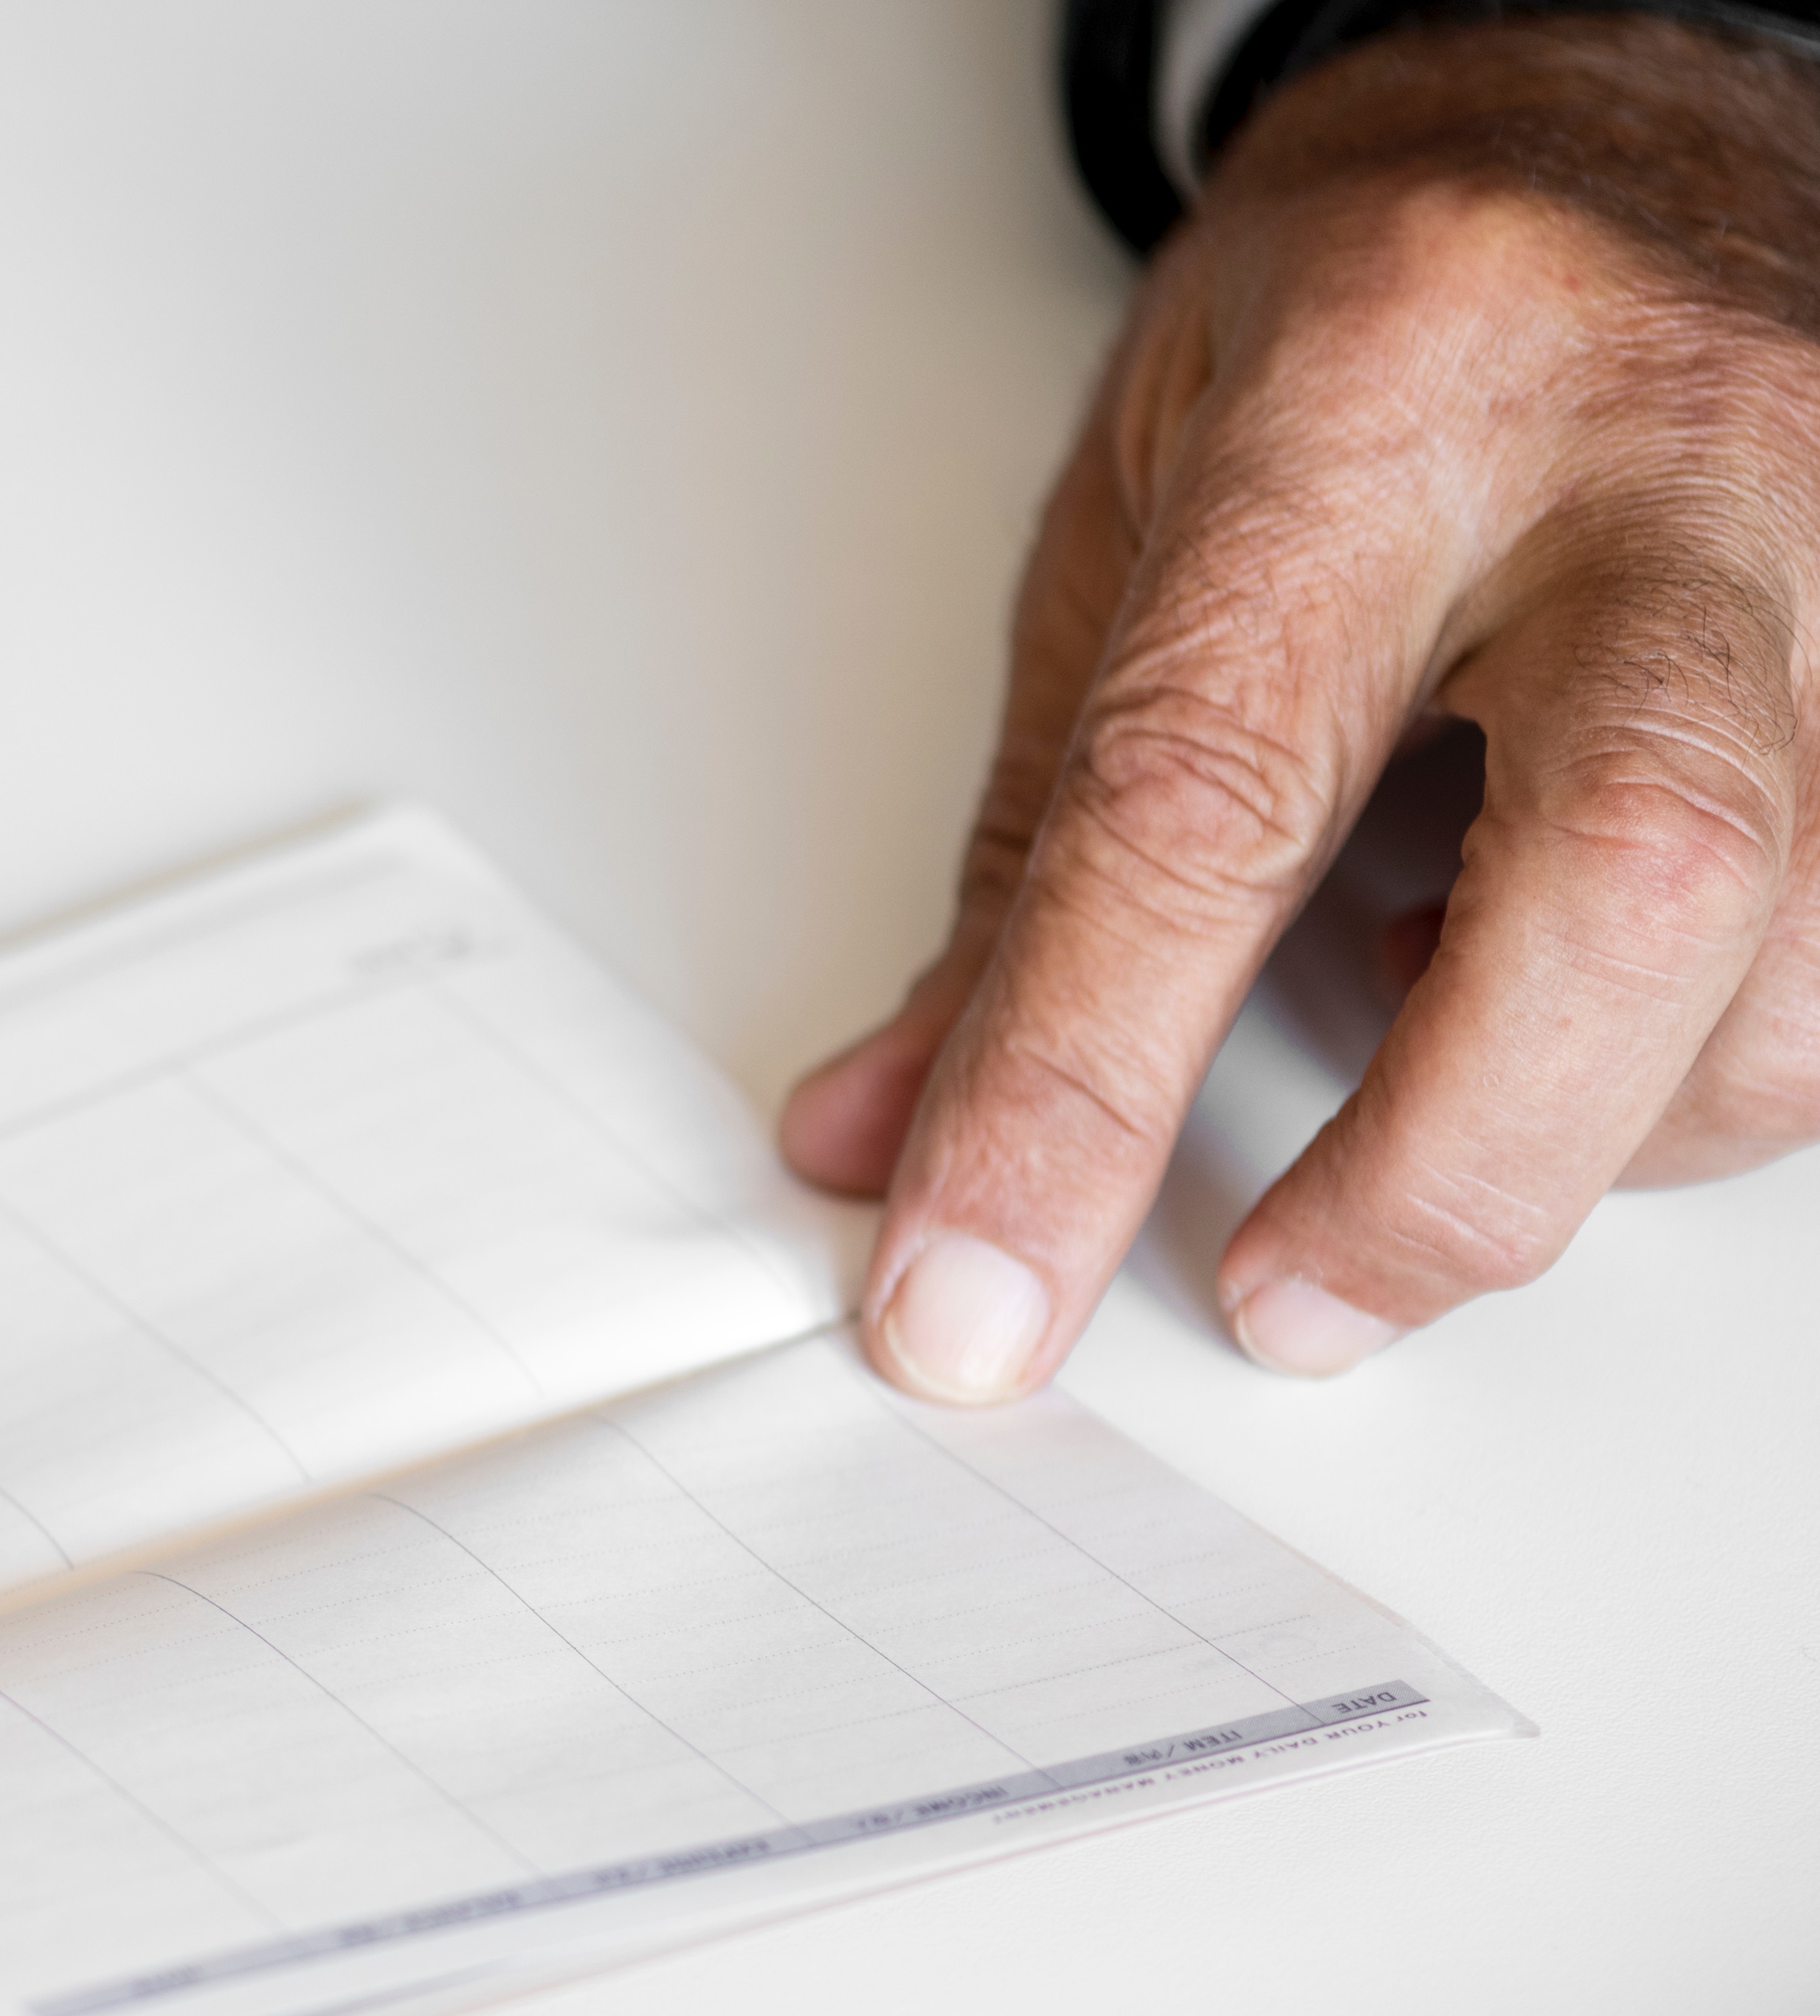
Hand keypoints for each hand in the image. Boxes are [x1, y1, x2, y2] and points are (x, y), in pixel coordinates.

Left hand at [781, 18, 1819, 1397]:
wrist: (1614, 99)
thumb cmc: (1377, 304)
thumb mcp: (1133, 516)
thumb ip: (1028, 855)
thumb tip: (888, 1137)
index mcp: (1394, 388)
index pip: (1210, 794)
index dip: (1076, 1084)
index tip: (972, 1291)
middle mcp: (1678, 453)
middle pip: (1623, 880)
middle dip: (1444, 1169)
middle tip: (1285, 1293)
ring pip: (1787, 975)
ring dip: (1584, 1130)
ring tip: (1445, 1086)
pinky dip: (1703, 1068)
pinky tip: (1585, 1009)